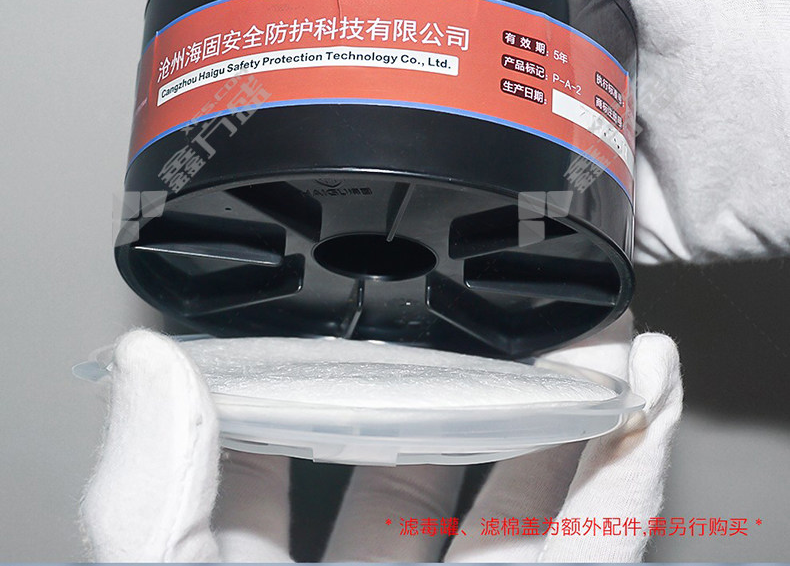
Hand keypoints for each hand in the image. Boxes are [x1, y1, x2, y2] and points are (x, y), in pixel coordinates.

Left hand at [80, 321, 680, 562]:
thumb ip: (147, 504)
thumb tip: (144, 360)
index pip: (275, 460)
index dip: (316, 372)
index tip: (350, 299)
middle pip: (420, 474)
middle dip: (470, 385)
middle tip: (506, 311)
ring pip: (521, 512)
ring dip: (572, 419)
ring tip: (603, 333)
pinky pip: (587, 564)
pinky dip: (621, 485)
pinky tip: (643, 413)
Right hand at [347, 0, 789, 264]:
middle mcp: (564, 49)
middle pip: (449, 57)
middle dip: (388, 64)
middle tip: (311, 66)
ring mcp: (580, 134)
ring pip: (471, 148)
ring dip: (421, 150)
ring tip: (343, 141)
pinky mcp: (602, 213)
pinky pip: (523, 229)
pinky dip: (481, 229)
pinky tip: (423, 215)